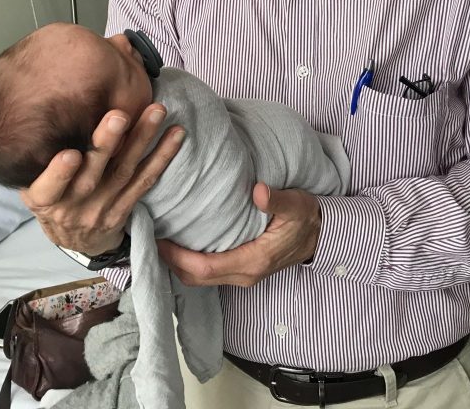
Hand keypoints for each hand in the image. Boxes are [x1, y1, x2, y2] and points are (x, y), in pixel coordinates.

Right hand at [20, 103, 184, 255]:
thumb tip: (41, 117)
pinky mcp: (127, 206)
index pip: (49, 189)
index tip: (69, 155)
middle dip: (106, 144)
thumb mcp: (32, 188)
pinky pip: (146, 180)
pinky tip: (176, 134)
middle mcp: (75, 206)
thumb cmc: (52, 200)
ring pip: (125, 172)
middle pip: (92, 175)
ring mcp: (104, 207)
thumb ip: (37, 164)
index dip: (59, 174)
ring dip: (142, 139)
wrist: (76, 240)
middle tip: (119, 116)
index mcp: (45, 200)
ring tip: (156, 112)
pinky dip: (163, 156)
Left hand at [157, 183, 320, 286]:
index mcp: (253, 261)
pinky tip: (179, 241)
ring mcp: (241, 274)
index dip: (177, 257)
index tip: (157, 238)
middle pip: (194, 278)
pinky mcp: (239, 269)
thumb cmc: (307, 219)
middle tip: (148, 234)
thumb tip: (258, 191)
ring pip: (198, 278)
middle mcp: (244, 274)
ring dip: (176, 262)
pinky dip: (188, 261)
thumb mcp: (297, 205)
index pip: (204, 268)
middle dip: (168, 261)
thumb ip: (277, 200)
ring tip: (158, 235)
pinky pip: (207, 272)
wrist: (322, 235)